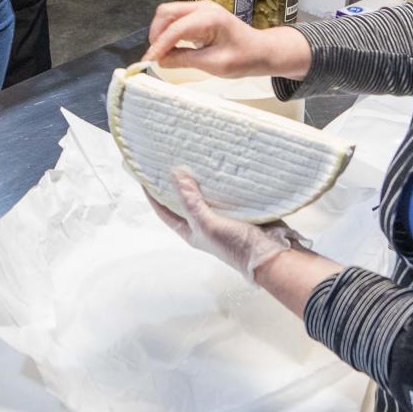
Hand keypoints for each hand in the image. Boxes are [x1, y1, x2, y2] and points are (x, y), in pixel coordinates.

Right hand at [143, 0, 310, 79]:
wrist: (262, 51)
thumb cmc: (245, 58)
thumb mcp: (215, 65)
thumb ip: (186, 60)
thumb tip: (160, 61)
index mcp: (209, 18)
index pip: (175, 29)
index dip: (159, 45)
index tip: (148, 61)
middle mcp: (203, 7)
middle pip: (166, 12)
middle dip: (156, 34)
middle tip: (155, 57)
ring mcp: (201, 8)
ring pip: (168, 14)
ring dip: (161, 33)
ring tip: (162, 54)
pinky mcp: (199, 14)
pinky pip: (176, 18)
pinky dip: (168, 32)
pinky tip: (171, 48)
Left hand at [147, 170, 301, 280]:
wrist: (269, 254)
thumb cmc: (235, 246)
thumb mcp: (207, 223)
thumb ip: (190, 201)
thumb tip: (175, 174)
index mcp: (190, 231)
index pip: (164, 211)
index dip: (152, 194)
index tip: (144, 175)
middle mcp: (202, 223)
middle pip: (183, 199)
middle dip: (176, 182)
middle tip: (168, 159)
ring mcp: (220, 215)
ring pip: (204, 193)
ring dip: (199, 178)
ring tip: (191, 157)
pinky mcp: (237, 208)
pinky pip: (224, 191)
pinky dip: (219, 179)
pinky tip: (216, 165)